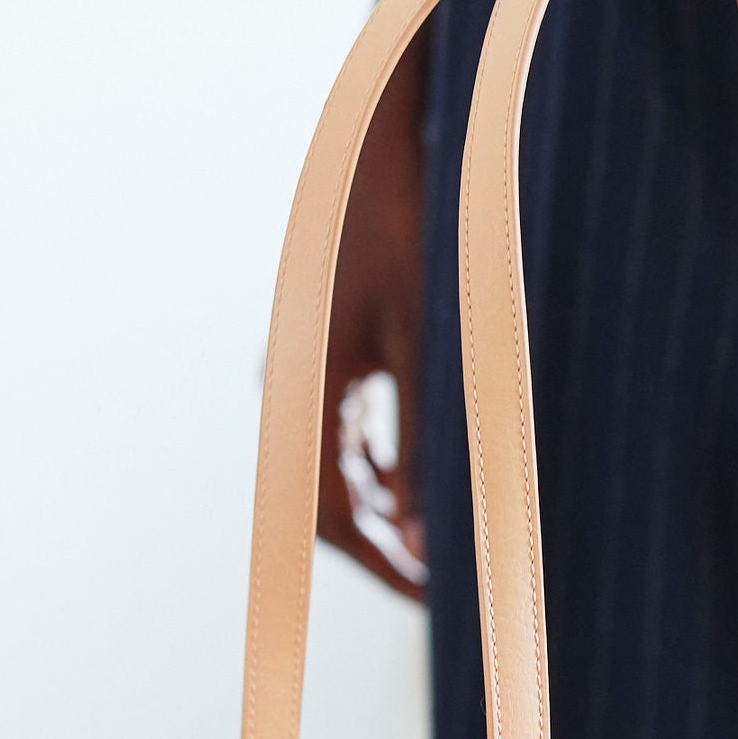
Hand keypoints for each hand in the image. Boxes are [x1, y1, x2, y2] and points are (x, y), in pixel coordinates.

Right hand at [316, 66, 428, 596]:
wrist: (380, 145)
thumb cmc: (409, 229)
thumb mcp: (430, 338)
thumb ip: (425, 431)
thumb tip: (426, 522)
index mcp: (308, 386)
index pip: (327, 508)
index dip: (380, 560)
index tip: (428, 593)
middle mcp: (296, 386)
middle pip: (328, 497)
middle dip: (385, 544)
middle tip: (441, 583)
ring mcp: (308, 370)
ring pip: (339, 468)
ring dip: (386, 510)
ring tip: (439, 547)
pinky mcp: (329, 354)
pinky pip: (348, 433)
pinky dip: (384, 468)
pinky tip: (421, 489)